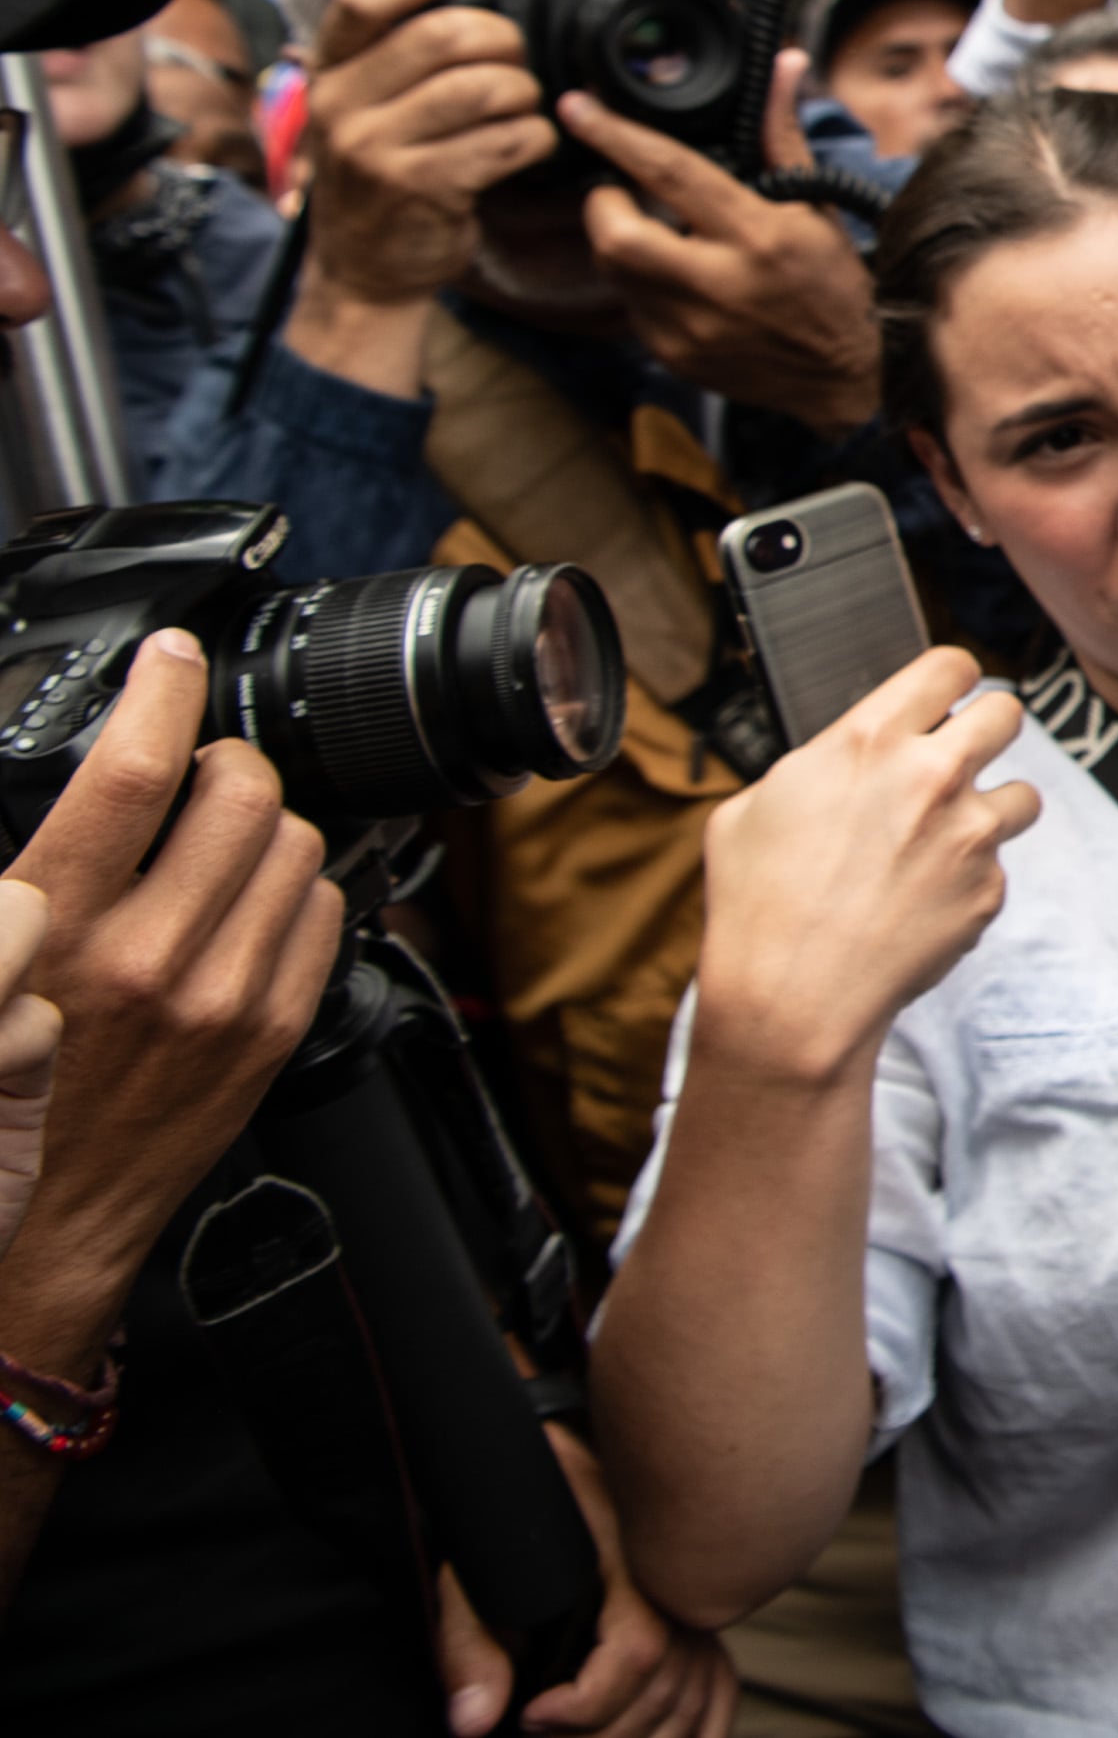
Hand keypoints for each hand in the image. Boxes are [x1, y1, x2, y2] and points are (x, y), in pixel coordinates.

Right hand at [0, 633, 340, 1339]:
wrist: (34, 1221)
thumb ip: (42, 869)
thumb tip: (108, 771)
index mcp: (53, 927)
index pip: (131, 772)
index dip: (163, 689)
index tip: (172, 658)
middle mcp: (148, 958)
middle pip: (242, 792)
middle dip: (224, 762)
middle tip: (192, 776)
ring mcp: (224, 994)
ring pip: (293, 843)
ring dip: (261, 824)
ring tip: (211, 847)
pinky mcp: (273, 1028)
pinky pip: (320, 909)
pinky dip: (290, 887)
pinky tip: (242, 906)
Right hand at [301, 0, 553, 306]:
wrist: (363, 273)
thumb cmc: (379, 181)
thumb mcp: (359, 113)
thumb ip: (390, 61)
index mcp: (327, 76)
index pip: (362, 2)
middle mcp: (342, 106)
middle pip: (442, 37)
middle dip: (501, 41)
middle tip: (515, 61)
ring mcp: (378, 148)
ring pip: (483, 88)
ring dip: (523, 93)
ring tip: (522, 107)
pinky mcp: (422, 187)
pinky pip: (506, 141)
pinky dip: (534, 137)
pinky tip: (529, 144)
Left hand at [437, 1421, 738, 1736]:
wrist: (566, 1473)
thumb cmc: (521, 1522)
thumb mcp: (477, 1578)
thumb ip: (470, 1649)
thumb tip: (472, 1723)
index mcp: (629, 1571)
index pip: (639, 1654)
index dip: (585, 1704)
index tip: (531, 1715)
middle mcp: (676, 1595)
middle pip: (664, 1691)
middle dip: (599, 1736)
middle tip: (540, 1734)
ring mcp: (697, 1620)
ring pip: (691, 1705)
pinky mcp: (704, 1641)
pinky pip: (718, 1703)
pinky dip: (693, 1735)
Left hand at [565, 59, 880, 432]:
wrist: (848, 378)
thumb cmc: (834, 287)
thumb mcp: (815, 208)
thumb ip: (782, 138)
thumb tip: (784, 67)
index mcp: (758, 237)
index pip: (671, 174)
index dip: (615, 136)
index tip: (577, 108)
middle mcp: (719, 285)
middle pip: (614, 234)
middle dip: (603, 202)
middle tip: (623, 193)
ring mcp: (690, 327)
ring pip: (613, 269)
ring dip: (623, 242)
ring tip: (664, 238)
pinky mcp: (674, 355)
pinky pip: (630, 306)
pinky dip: (641, 284)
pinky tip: (680, 283)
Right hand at [693, 649, 1037, 1084]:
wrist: (791, 999)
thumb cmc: (757, 903)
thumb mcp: (753, 805)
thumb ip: (819, 764)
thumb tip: (847, 756)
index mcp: (871, 740)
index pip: (950, 665)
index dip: (950, 679)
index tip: (946, 696)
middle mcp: (932, 776)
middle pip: (1007, 713)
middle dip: (986, 731)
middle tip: (959, 757)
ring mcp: (970, 835)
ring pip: (1023, 794)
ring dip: (989, 811)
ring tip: (941, 841)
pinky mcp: (989, 890)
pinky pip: (995, 868)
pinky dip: (968, 881)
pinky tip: (920, 904)